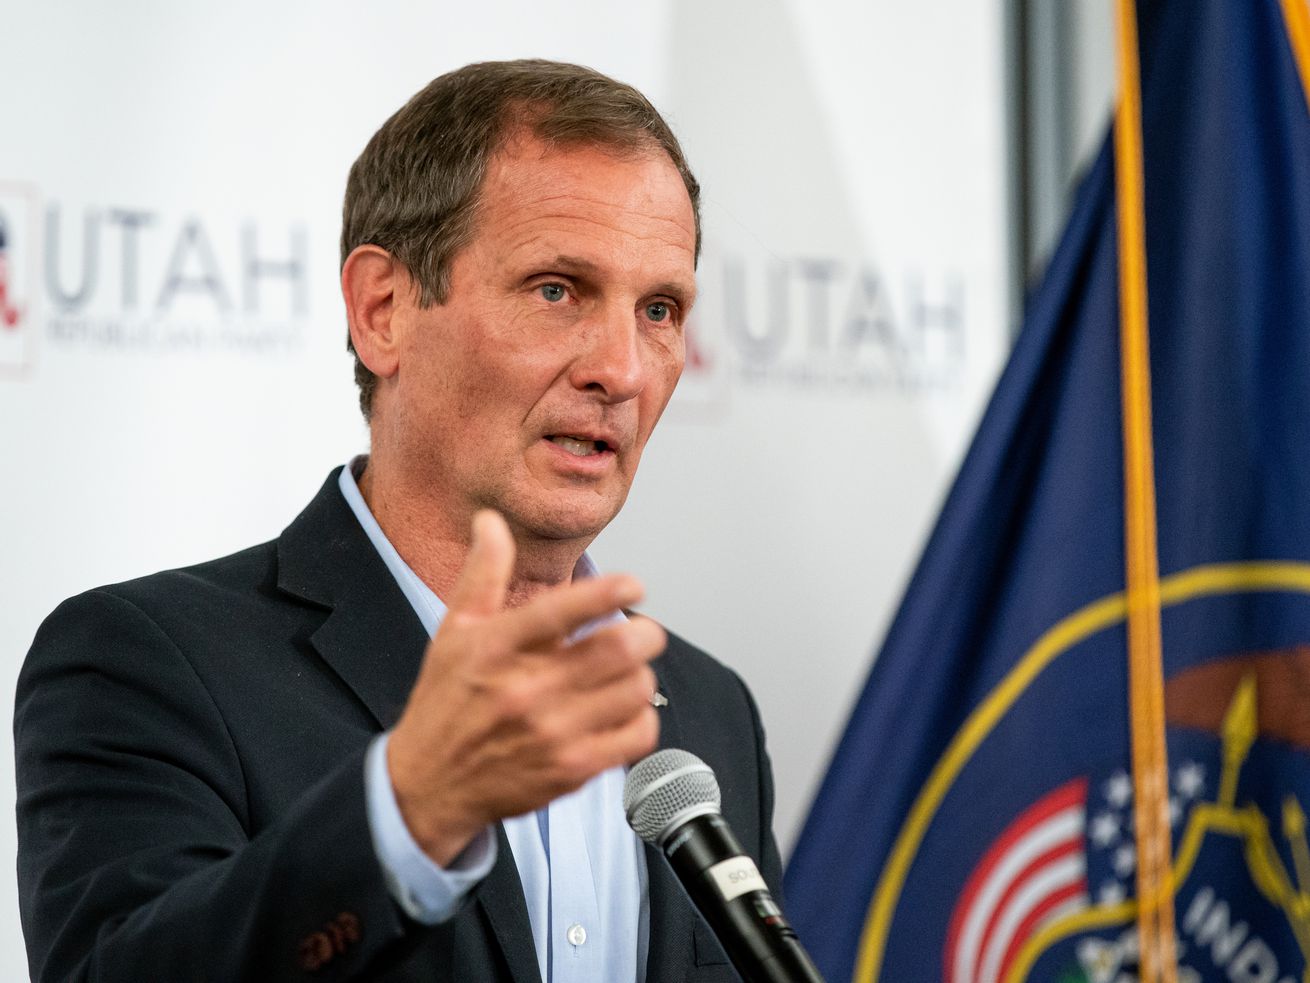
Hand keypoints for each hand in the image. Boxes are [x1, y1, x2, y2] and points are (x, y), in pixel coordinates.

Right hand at [386, 510, 663, 864]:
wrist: (430, 784)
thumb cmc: (446, 703)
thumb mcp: (454, 631)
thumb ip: (484, 573)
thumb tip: (490, 521)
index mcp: (497, 648)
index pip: (563, 609)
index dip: (609, 590)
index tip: (633, 584)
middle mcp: (526, 690)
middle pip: (619, 649)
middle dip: (644, 632)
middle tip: (641, 631)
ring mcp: (552, 733)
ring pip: (635, 688)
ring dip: (641, 674)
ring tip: (626, 672)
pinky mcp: (572, 770)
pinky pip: (637, 735)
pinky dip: (642, 717)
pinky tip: (622, 710)